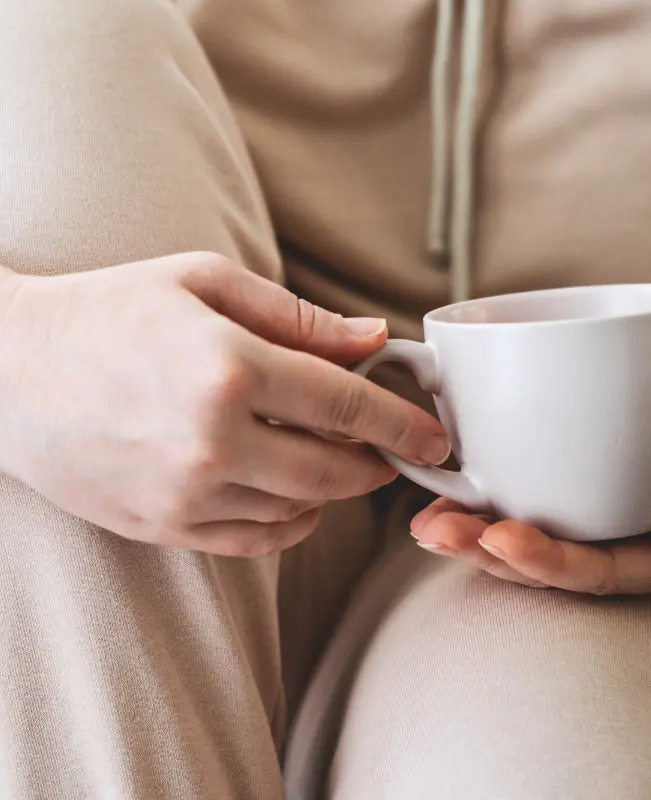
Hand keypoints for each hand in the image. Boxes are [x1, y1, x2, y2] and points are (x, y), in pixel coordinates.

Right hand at [0, 252, 449, 555]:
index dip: (401, 423)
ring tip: (332, 457)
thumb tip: (374, 338)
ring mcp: (185, 493)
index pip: (345, 403)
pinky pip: (255, 542)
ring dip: (332, 491)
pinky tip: (292, 492)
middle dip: (377, 465)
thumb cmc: (112, 310)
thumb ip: (299, 316)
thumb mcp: (206, 283)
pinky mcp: (163, 526)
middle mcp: (211, 439)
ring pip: (299, 512)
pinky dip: (290, 522)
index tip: (434, 436)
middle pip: (333, 471)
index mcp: (228, 366)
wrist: (8, 370)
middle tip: (393, 451)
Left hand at [409, 403, 650, 593]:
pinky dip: (493, 494)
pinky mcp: (591, 486)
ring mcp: (604, 519)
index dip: (547, 562)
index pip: (598, 571)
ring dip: (475, 530)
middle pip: (549, 562)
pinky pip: (540, 498)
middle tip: (434, 530)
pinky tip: (452, 483)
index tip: (500, 538)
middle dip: (487, 552)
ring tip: (424, 519)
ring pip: (533, 536)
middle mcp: (626, 546)